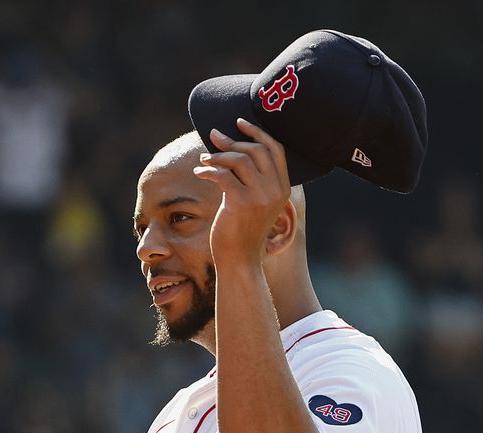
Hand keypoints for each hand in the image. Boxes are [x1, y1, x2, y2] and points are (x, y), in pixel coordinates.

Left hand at [193, 118, 291, 266]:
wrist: (240, 260)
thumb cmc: (243, 231)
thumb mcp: (256, 202)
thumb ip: (253, 179)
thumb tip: (231, 150)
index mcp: (283, 188)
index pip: (275, 149)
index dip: (257, 132)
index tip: (239, 122)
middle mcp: (275, 190)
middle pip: (257, 150)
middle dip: (233, 141)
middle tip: (214, 137)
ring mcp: (260, 196)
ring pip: (239, 159)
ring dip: (218, 155)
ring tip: (205, 160)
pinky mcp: (241, 202)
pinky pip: (222, 175)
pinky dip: (208, 170)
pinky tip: (199, 172)